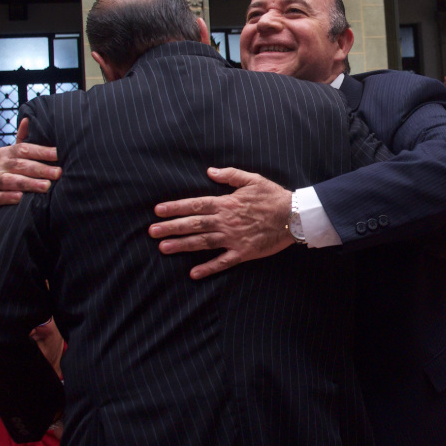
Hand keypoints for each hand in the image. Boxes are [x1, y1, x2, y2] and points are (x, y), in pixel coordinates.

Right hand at [0, 118, 60, 206]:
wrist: (2, 191)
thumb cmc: (18, 170)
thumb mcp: (21, 154)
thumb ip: (25, 139)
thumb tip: (28, 119)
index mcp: (6, 152)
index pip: (24, 149)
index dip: (42, 151)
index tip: (58, 154)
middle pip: (19, 165)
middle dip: (40, 169)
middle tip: (57, 173)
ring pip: (9, 181)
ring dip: (28, 183)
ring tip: (46, 186)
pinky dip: (7, 197)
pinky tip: (20, 197)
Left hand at [150, 167, 293, 279]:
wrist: (294, 215)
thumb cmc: (273, 196)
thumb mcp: (252, 179)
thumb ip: (230, 175)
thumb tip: (210, 171)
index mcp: (226, 203)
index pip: (195, 204)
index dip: (175, 207)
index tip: (158, 210)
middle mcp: (226, 221)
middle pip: (194, 224)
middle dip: (171, 227)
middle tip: (152, 232)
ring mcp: (233, 238)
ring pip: (203, 242)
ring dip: (182, 245)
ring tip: (163, 248)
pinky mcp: (243, 252)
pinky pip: (223, 262)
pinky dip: (208, 268)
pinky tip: (193, 273)